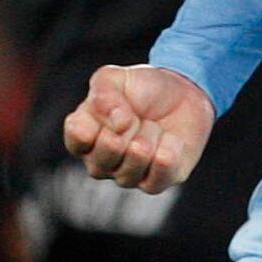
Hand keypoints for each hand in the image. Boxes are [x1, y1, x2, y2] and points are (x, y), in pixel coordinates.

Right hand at [64, 65, 213, 193]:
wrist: (183, 95)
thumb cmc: (142, 88)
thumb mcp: (115, 78)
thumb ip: (104, 93)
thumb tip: (118, 124)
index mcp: (84, 134)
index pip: (77, 138)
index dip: (101, 121)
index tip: (116, 105)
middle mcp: (99, 161)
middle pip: (105, 156)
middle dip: (129, 128)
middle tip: (138, 116)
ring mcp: (125, 175)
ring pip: (133, 166)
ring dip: (150, 138)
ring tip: (153, 126)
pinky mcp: (154, 183)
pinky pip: (159, 174)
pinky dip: (169, 150)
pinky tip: (170, 139)